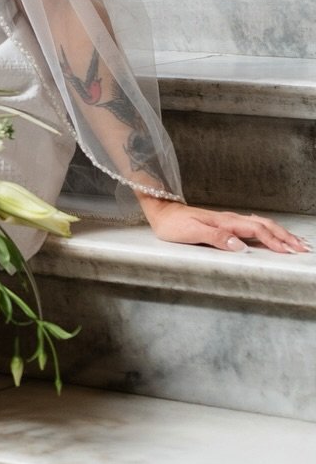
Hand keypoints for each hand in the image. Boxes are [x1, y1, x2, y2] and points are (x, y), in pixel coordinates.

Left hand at [141, 196, 308, 254]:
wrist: (161, 212)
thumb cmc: (173, 225)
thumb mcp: (191, 233)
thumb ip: (216, 238)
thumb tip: (241, 246)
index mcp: (225, 222)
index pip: (256, 231)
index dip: (274, 241)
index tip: (289, 251)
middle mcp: (230, 220)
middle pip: (264, 226)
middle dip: (285, 236)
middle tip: (303, 248)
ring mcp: (228, 221)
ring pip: (261, 224)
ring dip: (280, 233)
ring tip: (295, 242)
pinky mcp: (225, 223)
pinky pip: (252, 225)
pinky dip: (267, 230)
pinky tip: (272, 233)